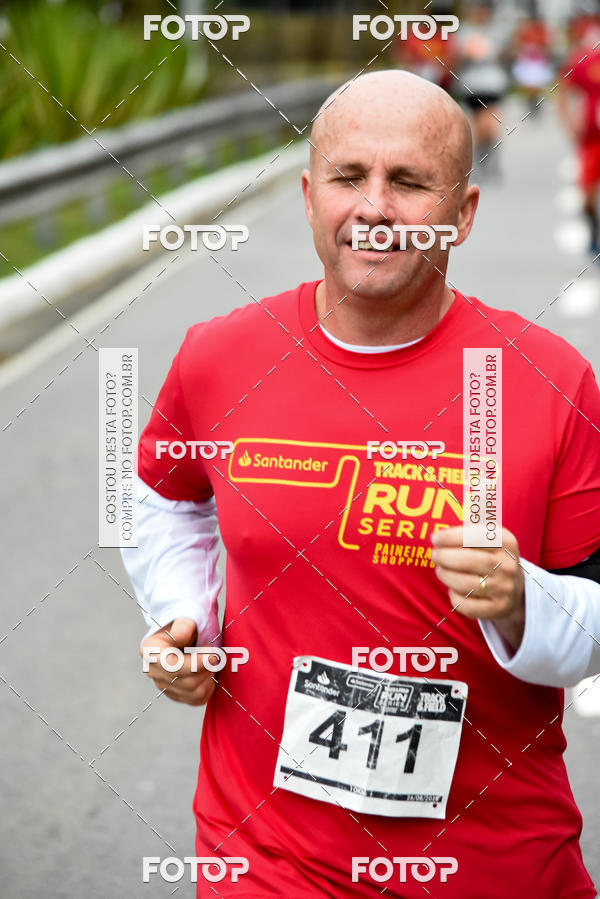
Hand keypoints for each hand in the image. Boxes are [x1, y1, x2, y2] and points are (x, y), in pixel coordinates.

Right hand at [140, 617, 217, 705]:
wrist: (185, 630)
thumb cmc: (185, 623)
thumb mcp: (184, 617)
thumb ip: (183, 625)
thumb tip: (181, 637)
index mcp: (151, 651)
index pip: (173, 667)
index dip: (197, 664)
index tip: (213, 654)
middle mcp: (153, 671)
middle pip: (187, 683)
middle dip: (207, 669)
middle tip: (215, 654)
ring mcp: (164, 685)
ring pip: (194, 694)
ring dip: (209, 678)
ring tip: (211, 662)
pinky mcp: (176, 694)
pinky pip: (197, 699)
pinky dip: (208, 687)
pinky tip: (209, 672)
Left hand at [431, 527, 524, 650]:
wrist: (515, 588)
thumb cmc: (492, 557)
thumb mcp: (490, 539)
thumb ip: (468, 532)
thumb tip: (440, 535)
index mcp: (506, 543)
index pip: (475, 536)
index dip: (451, 537)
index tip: (435, 538)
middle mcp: (508, 566)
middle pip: (468, 561)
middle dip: (445, 557)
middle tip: (434, 555)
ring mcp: (504, 589)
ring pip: (465, 584)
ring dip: (446, 576)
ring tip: (440, 570)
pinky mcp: (497, 608)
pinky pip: (467, 605)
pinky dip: (454, 596)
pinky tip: (452, 589)